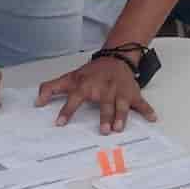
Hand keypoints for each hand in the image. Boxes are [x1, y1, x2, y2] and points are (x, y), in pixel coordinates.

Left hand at [37, 54, 155, 133]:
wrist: (114, 58)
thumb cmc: (91, 73)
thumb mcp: (69, 78)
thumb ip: (50, 88)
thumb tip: (37, 102)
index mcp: (87, 86)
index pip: (74, 98)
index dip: (67, 110)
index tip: (60, 123)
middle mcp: (104, 88)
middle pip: (104, 103)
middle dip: (105, 116)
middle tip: (103, 130)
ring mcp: (120, 91)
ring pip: (122, 104)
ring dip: (122, 115)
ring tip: (119, 128)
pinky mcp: (132, 93)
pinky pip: (141, 102)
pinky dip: (147, 110)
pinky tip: (153, 118)